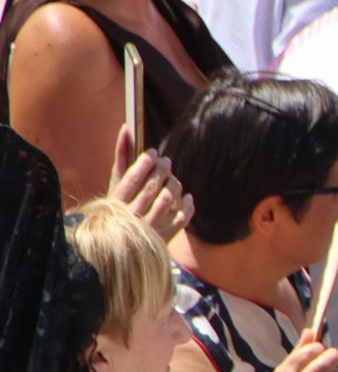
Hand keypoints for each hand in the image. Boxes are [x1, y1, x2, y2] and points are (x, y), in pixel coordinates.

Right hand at [107, 125, 191, 240]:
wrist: (123, 243)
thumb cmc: (121, 204)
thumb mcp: (116, 184)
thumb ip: (122, 157)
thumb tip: (126, 128)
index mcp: (115, 204)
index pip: (132, 178)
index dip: (145, 162)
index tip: (153, 152)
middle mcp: (131, 217)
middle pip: (153, 187)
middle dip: (162, 170)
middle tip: (166, 162)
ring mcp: (148, 229)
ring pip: (168, 199)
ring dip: (174, 185)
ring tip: (171, 179)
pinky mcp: (164, 238)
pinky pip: (183, 217)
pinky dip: (187, 205)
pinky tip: (186, 197)